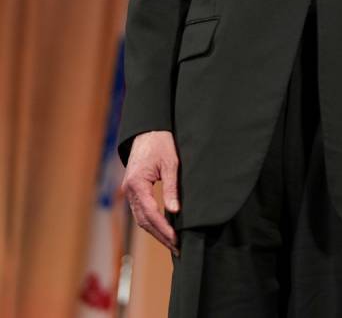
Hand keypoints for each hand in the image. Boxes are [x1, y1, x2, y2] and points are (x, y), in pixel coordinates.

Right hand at [121, 130, 180, 255]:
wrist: (148, 129)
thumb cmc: (161, 143)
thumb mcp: (171, 163)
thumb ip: (171, 188)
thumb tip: (175, 211)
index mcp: (137, 184)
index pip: (150, 213)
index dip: (164, 229)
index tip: (176, 239)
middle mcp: (130, 190)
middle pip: (144, 221)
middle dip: (160, 235)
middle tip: (177, 247)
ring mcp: (129, 191)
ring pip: (141, 218)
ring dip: (156, 231)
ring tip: (172, 242)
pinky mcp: (133, 189)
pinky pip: (141, 211)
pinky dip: (152, 221)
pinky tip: (164, 228)